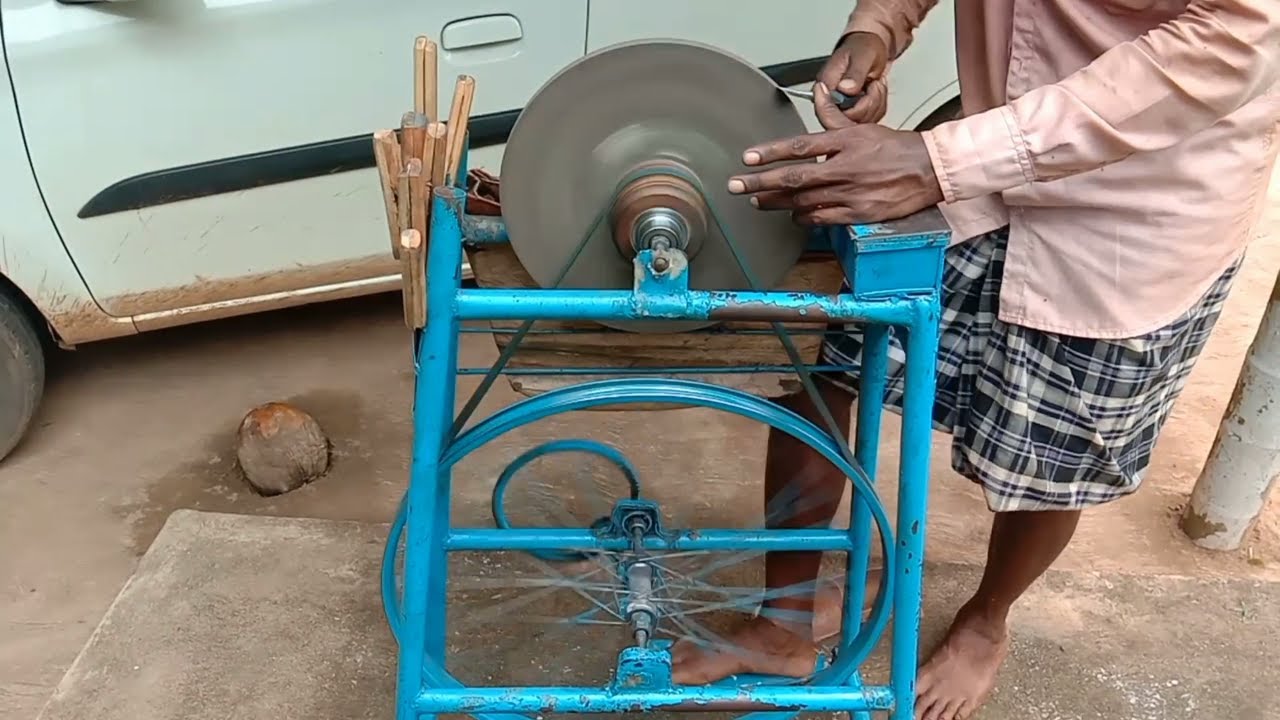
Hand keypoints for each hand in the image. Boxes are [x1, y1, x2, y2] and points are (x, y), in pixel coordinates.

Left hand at [728, 111, 943, 225]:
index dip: (769, 153)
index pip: (799, 146)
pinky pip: (822, 218)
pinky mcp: (858, 213)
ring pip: (804, 200)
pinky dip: (804, 217)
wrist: (929, 170)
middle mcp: (844, 167)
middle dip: (760, 182)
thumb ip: (833, 115)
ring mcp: (851, 192)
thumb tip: (818, 92)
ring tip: (758, 201)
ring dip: (777, 202)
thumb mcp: (862, 126)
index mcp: (844, 142)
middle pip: (794, 177)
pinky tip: (793, 215)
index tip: (747, 158)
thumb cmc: (895, 148)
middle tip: (737, 186)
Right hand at [815, 31, 888, 125]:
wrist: (869, 49)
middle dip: (869, 104)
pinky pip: (869, 119)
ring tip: (875, 84)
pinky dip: (879, 106)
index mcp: (826, 85)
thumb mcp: (862, 56)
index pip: (831, 111)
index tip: (867, 88)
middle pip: (847, 120)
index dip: (854, 106)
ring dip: (875, 103)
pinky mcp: (853, 112)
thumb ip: (854, 73)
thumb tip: (845, 88)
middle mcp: (830, 100)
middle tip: (874, 84)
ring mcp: (841, 108)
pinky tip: (876, 91)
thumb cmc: (863, 48)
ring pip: (860, 122)